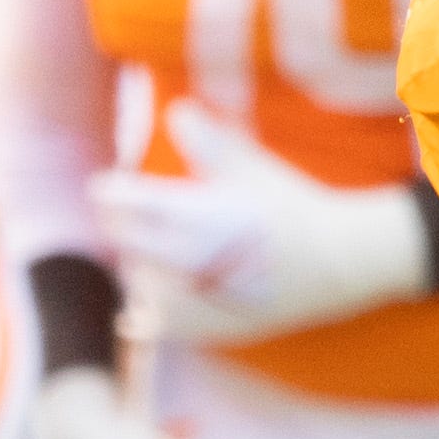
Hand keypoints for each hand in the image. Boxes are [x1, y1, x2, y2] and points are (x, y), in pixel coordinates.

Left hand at [89, 119, 436, 345]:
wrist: (331, 265)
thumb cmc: (288, 208)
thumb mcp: (250, 167)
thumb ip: (207, 141)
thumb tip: (176, 110)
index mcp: (192, 214)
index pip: (123, 202)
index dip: (111, 191)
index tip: (108, 187)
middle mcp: (184, 259)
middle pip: (121, 239)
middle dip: (120, 224)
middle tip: (122, 214)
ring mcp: (190, 299)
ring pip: (134, 280)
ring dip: (137, 263)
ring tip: (153, 251)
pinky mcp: (197, 329)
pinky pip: (152, 318)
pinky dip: (153, 302)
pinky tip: (169, 285)